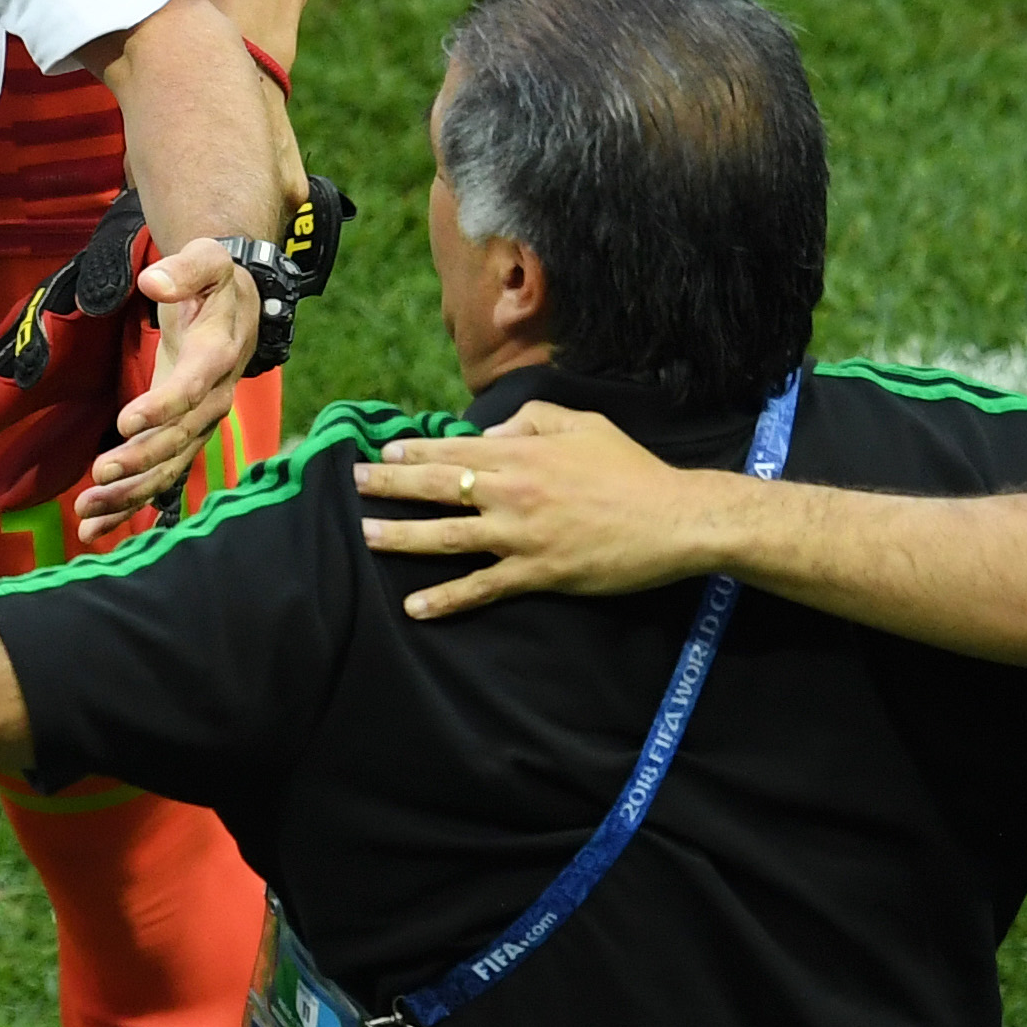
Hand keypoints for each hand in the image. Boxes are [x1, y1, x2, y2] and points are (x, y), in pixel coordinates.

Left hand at [72, 238, 259, 540]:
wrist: (237, 305)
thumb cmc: (216, 282)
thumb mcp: (207, 259)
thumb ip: (185, 268)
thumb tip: (154, 282)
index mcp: (218, 355)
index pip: (192, 387)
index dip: (162, 407)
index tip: (125, 422)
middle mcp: (213, 398)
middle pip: (178, 437)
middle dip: (139, 459)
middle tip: (100, 474)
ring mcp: (199, 423)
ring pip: (168, 467)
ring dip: (129, 493)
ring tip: (86, 513)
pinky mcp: (182, 437)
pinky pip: (160, 476)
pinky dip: (129, 504)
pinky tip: (95, 528)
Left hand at [350, 403, 720, 615]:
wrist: (673, 520)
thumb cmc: (631, 470)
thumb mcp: (583, 424)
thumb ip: (531, 420)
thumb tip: (489, 435)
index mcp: (522, 453)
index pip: (453, 448)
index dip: (413, 451)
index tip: (383, 453)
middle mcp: (511, 491)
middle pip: (437, 486)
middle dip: (389, 485)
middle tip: (353, 483)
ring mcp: (520, 535)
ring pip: (446, 536)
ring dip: (400, 536)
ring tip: (364, 535)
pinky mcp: (536, 573)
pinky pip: (481, 588)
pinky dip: (445, 599)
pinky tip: (414, 607)